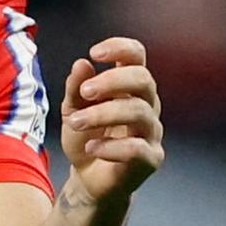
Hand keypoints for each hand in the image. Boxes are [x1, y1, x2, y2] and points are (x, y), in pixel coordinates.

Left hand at [61, 36, 163, 205]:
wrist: (88, 178)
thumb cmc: (85, 137)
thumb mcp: (72, 109)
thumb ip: (76, 88)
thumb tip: (81, 64)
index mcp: (129, 86)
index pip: (137, 56)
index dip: (120, 47)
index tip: (94, 53)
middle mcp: (146, 104)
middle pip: (144, 79)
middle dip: (112, 81)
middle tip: (85, 92)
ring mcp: (152, 131)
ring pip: (139, 112)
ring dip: (103, 114)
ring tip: (76, 123)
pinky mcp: (151, 158)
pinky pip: (139, 148)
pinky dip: (112, 147)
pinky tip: (92, 148)